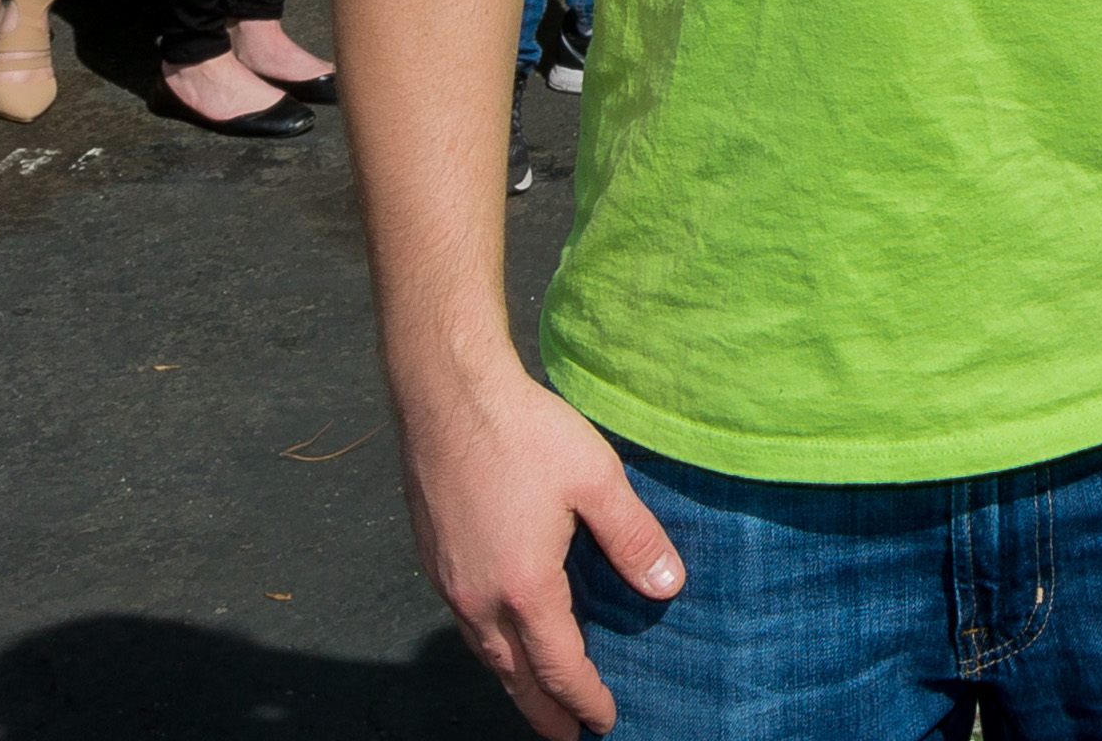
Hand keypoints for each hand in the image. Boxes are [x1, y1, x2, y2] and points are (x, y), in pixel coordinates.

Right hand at [398, 353, 676, 740]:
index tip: (605, 721)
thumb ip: (634, 538)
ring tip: (535, 697)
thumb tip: (669, 587)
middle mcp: (479, 597)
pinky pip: (464, 622)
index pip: (559, 666)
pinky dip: (489, 645)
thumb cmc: (523, 431)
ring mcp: (448, 580)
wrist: (446, 394)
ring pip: (484, 651)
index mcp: (525, 588)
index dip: (584, 698)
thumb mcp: (597, 480)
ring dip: (513, 681)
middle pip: (514, 675)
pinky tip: (501, 635)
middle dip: (543, 711)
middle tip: (566, 738)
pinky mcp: (432, 557)